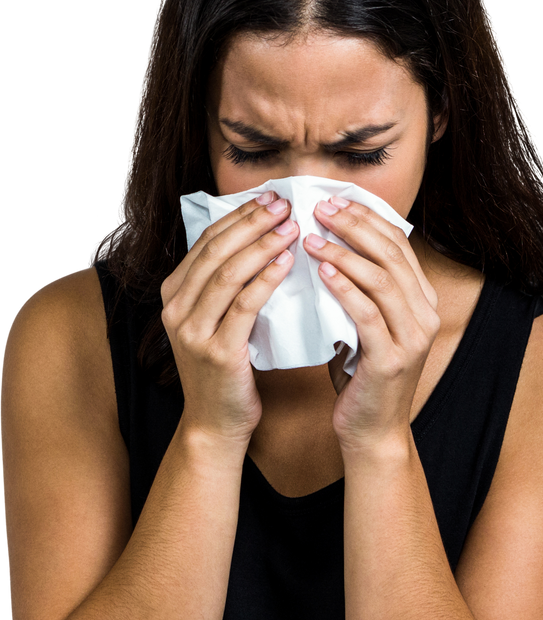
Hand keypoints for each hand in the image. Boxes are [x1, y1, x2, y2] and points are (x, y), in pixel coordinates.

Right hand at [160, 193, 297, 445]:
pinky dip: (266, 279)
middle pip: (215, 252)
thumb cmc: (226, 370)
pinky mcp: (217, 352)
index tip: (270, 197)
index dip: (238, 216)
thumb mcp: (215, 321)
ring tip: (291, 226)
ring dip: (262, 244)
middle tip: (284, 203)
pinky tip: (287, 263)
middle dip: (252, 222)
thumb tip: (258, 237)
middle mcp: (176, 310)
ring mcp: (192, 331)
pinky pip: (244, 306)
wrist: (217, 423)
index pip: (206, 242)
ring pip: (227, 274)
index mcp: (173, 295)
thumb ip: (225, 285)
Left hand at [303, 198, 440, 451]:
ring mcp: (412, 338)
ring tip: (311, 238)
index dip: (366, 218)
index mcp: (421, 301)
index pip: (399, 244)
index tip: (333, 202)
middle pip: (392, 254)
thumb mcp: (366, 325)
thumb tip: (326, 246)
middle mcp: (425, 315)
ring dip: (343, 253)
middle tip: (318, 209)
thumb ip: (359, 291)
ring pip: (381, 279)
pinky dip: (345, 288)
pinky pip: (367, 314)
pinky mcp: (391, 359)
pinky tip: (322, 273)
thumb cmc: (363, 377)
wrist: (373, 430)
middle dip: (353, 226)